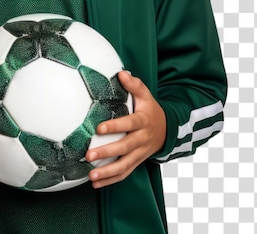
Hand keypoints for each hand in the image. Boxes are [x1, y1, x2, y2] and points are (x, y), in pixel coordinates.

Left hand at [85, 70, 166, 188]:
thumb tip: (122, 73)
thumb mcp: (145, 94)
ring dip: (108, 172)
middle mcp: (142, 139)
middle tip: (89, 155)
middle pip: (125, 148)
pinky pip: (124, 173)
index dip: (115, 126)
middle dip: (107, 153)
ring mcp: (140, 153)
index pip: (129, 124)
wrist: (167, 129)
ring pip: (125, 165)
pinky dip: (111, 180)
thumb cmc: (149, 109)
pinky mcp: (137, 162)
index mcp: (143, 121)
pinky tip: (95, 183)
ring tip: (91, 175)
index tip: (99, 128)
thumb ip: (134, 84)